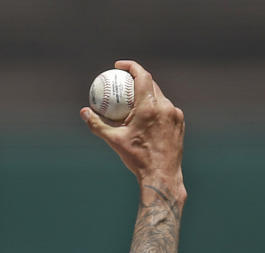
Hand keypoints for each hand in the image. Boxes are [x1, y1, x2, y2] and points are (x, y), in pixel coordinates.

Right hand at [81, 60, 185, 196]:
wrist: (162, 174)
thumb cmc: (136, 158)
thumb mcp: (113, 140)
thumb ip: (97, 124)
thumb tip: (84, 112)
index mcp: (148, 107)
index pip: (142, 76)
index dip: (131, 66)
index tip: (119, 66)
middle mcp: (165, 107)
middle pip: (151, 84)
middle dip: (137, 78)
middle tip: (123, 82)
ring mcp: (175, 114)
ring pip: (159, 96)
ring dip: (146, 94)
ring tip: (133, 100)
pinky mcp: (179, 122)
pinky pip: (166, 109)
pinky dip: (154, 108)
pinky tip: (145, 117)